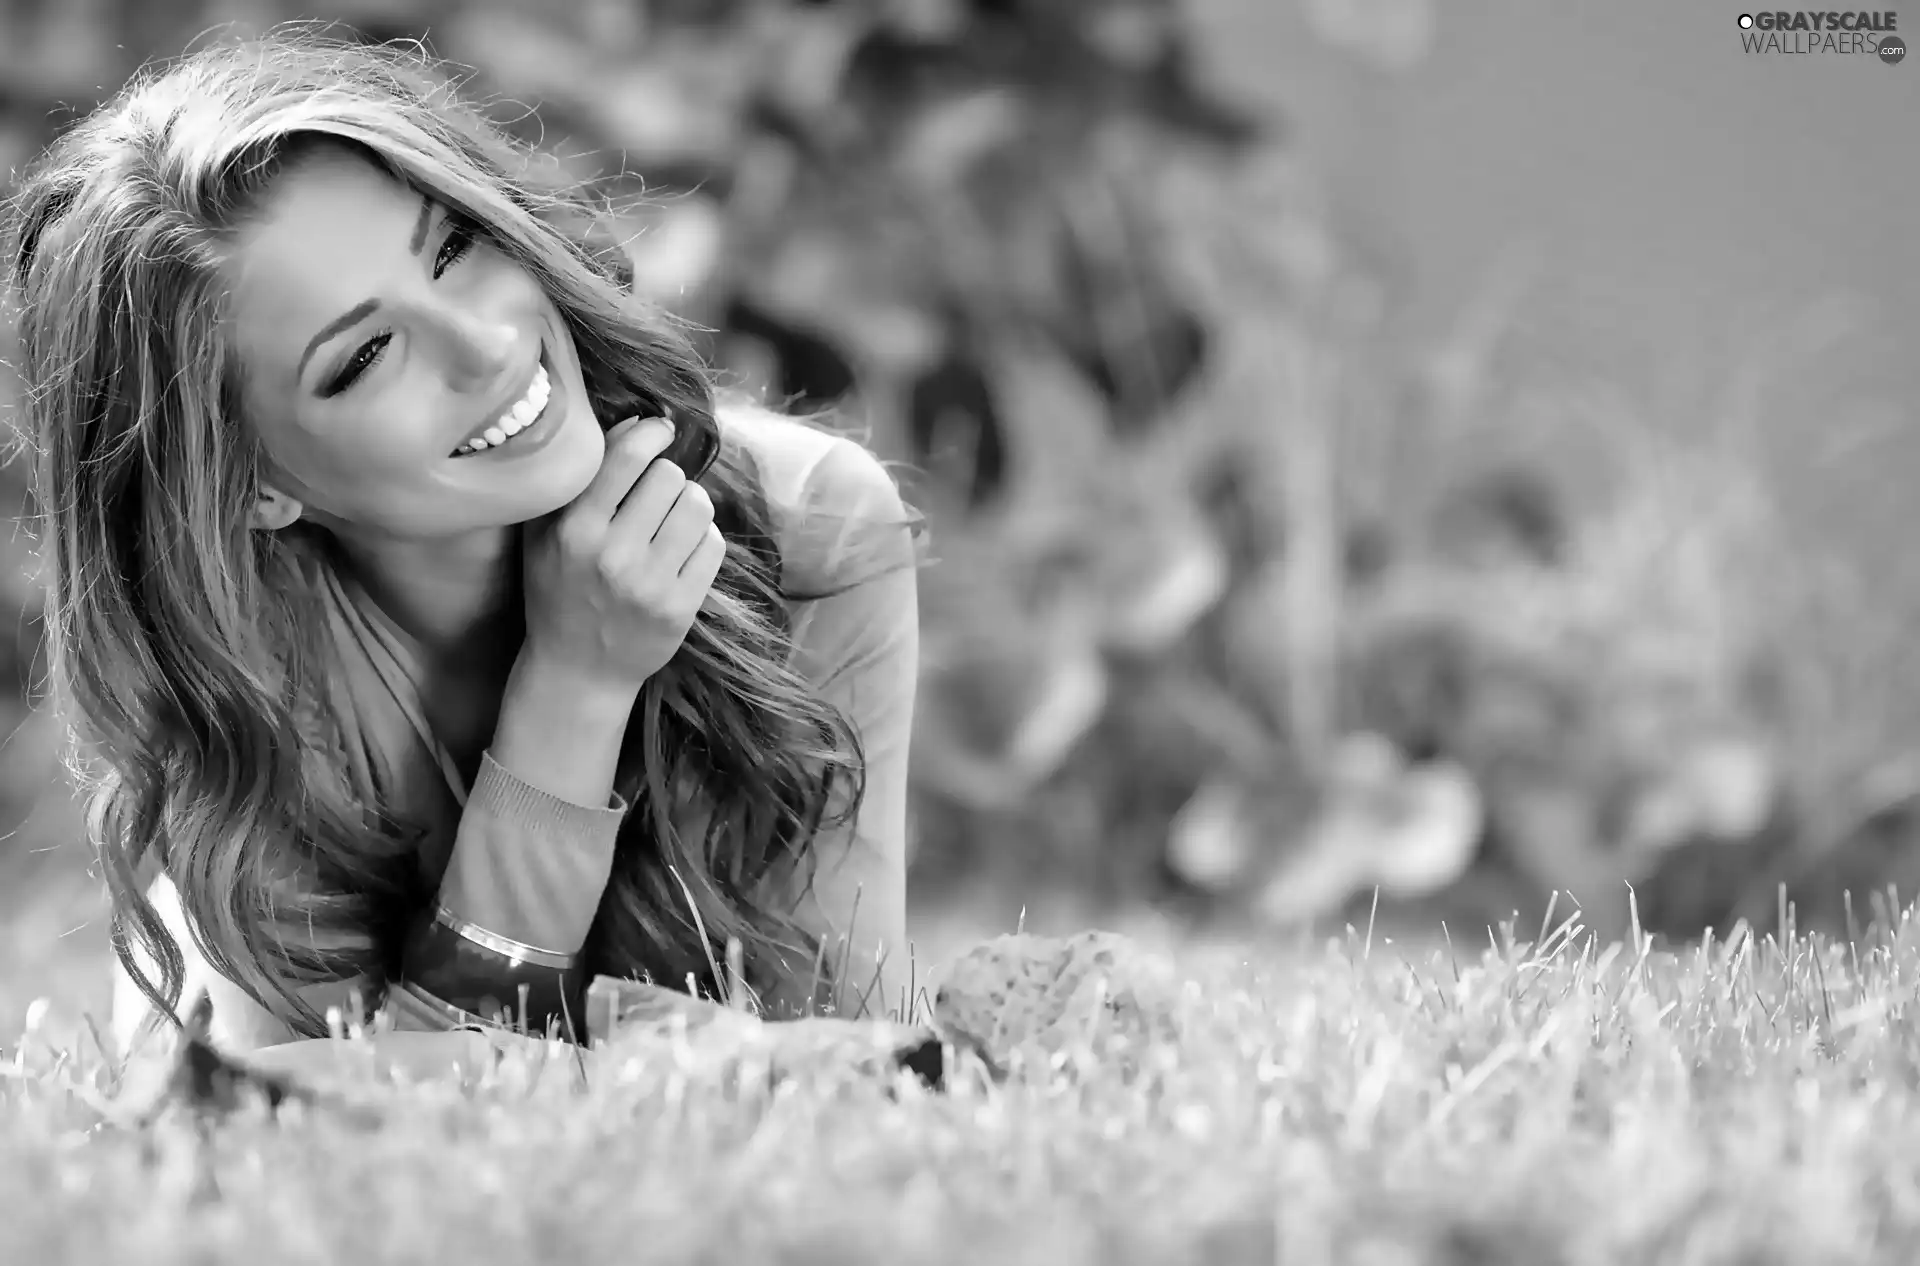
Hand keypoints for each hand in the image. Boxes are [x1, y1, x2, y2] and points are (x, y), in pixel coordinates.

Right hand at [520, 414, 725, 694]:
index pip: (626, 458)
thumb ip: (579, 480)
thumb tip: (634, 423)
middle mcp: (612, 556)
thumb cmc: (558, 591)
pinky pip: (714, 545)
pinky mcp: (682, 607)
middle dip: (668, 477)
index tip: (660, 430)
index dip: (651, 433)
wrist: (577, 671)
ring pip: (698, 507)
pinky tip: (683, 550)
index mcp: (573, 531)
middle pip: (670, 477)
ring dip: (690, 505)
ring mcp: (651, 584)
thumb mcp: (545, 535)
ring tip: (672, 521)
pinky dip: (703, 539)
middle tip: (657, 494)